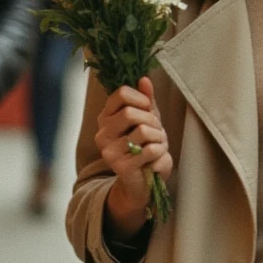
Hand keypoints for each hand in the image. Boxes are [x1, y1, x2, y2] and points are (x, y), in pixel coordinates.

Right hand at [97, 77, 171, 235]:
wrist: (143, 183)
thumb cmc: (145, 148)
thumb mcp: (147, 120)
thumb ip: (146, 100)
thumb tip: (144, 79)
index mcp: (106, 118)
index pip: (121, 93)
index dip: (141, 98)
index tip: (149, 108)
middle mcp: (102, 134)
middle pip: (131, 112)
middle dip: (153, 120)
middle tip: (157, 131)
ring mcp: (109, 151)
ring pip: (143, 131)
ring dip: (159, 137)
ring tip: (157, 145)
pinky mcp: (121, 167)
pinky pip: (150, 150)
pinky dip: (160, 152)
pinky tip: (155, 158)